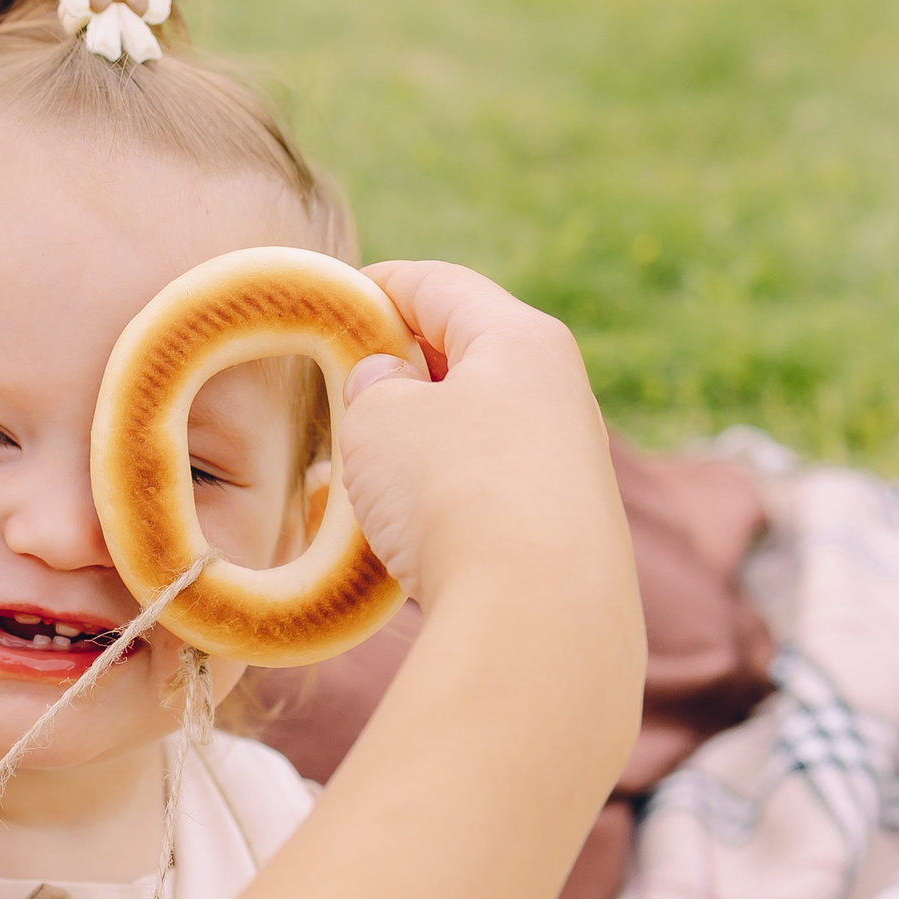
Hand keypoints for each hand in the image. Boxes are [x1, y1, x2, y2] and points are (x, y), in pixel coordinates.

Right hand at [337, 261, 628, 611]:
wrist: (540, 613)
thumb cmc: (453, 490)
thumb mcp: (381, 416)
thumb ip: (374, 383)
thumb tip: (391, 385)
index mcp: (520, 338)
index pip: (437, 284)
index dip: (375, 287)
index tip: (329, 302)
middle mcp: (559, 390)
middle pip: (465, 354)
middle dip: (398, 368)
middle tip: (338, 389)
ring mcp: (568, 462)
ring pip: (476, 426)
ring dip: (416, 439)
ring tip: (357, 470)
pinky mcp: (563, 526)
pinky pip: (488, 487)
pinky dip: (440, 493)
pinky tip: (400, 528)